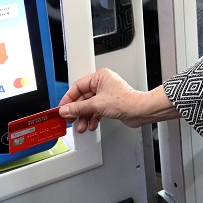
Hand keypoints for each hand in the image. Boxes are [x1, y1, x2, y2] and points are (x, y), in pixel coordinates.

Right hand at [58, 68, 174, 132]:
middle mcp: (103, 84)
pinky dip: (92, 118)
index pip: (78, 86)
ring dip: (84, 117)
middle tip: (69, 119)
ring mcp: (106, 95)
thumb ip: (78, 108)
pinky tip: (91, 125)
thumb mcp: (96, 105)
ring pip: (89, 106)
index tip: (62, 108)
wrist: (140, 111)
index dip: (68, 98)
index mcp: (100, 77)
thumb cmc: (126, 101)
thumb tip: (66, 110)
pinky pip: (95, 111)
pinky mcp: (110, 104)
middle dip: (77, 110)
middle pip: (82, 98)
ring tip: (81, 126)